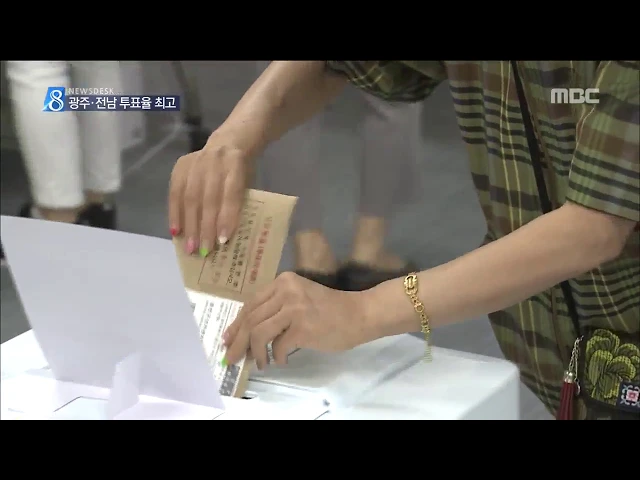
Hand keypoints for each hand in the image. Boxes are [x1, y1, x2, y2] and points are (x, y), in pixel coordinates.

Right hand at [168, 134, 250, 254]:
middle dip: (205, 227)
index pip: (230, 194)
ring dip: (189, 225)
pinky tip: (175, 231)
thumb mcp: (248, 182)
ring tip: (189, 247)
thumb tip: (226, 238)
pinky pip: (175, 192)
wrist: (229, 142)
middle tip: (203, 251)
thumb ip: (238, 203)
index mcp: (235, 165)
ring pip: (189, 197)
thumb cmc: (241, 171)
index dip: (226, 217)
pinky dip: (175, 213)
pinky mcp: (180, 165)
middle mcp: (214, 162)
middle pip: (208, 198)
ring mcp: (195, 162)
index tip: (223, 241)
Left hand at [223, 272, 372, 368]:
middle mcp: (286, 290)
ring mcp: (294, 308)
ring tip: (259, 363)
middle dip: (237, 342)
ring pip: (258, 332)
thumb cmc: (330, 309)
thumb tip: (248, 333)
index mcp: (283, 281)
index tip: (227, 339)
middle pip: (250, 318)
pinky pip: (277, 346)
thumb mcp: (299, 298)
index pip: (251, 303)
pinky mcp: (302, 327)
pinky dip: (275, 357)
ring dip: (254, 352)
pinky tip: (281, 361)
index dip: (236, 324)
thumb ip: (276, 308)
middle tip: (232, 358)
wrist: (360, 314)